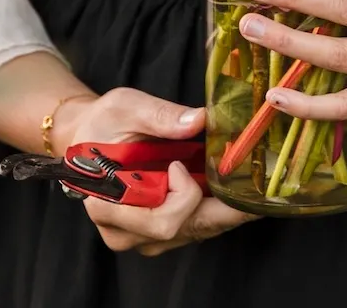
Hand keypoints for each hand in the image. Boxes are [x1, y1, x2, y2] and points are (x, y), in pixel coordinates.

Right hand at [55, 88, 252, 254]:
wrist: (91, 140)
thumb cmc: (104, 124)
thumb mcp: (126, 108)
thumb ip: (160, 116)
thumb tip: (199, 120)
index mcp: (108, 206)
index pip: (161, 221)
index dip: (183, 195)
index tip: (179, 164)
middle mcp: (126, 232)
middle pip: (187, 230)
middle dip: (225, 206)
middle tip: (255, 183)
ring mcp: (144, 237)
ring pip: (198, 231)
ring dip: (225, 207)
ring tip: (247, 182)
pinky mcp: (161, 234)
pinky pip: (198, 228)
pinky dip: (219, 210)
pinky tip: (234, 189)